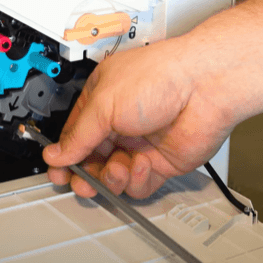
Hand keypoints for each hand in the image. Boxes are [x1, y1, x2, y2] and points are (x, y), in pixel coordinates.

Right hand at [42, 38, 237, 198]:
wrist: (206, 87)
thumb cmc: (160, 78)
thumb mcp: (104, 103)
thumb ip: (78, 135)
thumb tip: (57, 154)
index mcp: (101, 101)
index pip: (74, 134)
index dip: (64, 153)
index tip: (56, 169)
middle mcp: (120, 122)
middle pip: (91, 159)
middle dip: (84, 173)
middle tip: (79, 182)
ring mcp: (140, 143)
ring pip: (113, 175)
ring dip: (111, 177)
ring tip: (117, 169)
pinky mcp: (161, 163)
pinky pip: (138, 184)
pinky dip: (137, 179)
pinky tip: (143, 163)